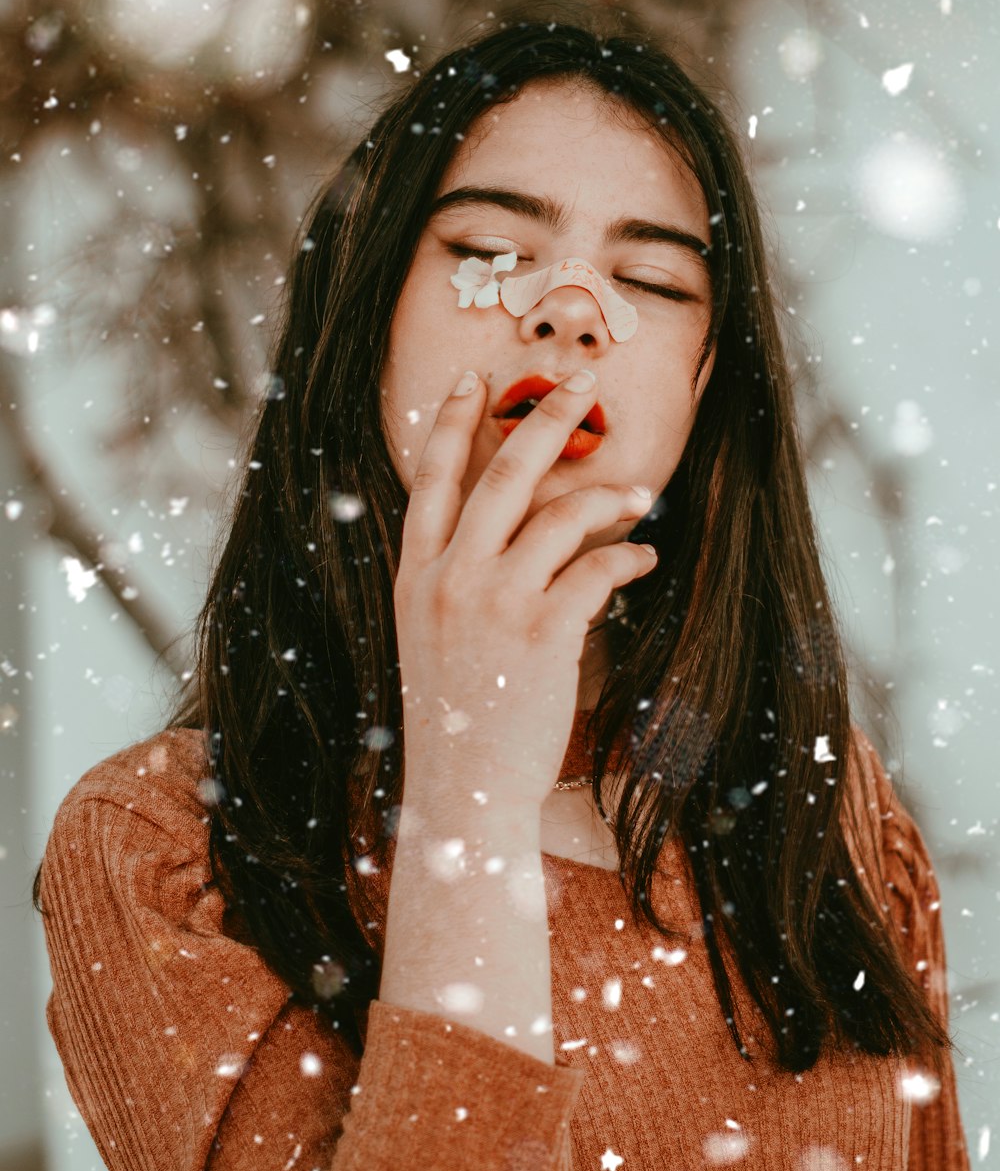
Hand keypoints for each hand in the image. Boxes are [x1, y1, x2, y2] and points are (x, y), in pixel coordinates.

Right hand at [393, 368, 656, 819]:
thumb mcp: (429, 636)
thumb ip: (453, 581)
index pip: (427, 479)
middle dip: (547, 416)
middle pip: (501, 472)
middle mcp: (448, 578)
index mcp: (414, 575)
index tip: (472, 381)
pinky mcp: (542, 633)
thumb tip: (510, 532)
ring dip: (607, 498)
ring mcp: (493, 603)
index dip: (449, 424)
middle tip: (584, 380)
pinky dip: (627, 560)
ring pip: (558, 514)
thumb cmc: (455, 716)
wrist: (462, 790)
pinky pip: (597, 570)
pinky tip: (643, 563)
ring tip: (640, 495)